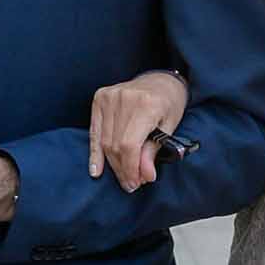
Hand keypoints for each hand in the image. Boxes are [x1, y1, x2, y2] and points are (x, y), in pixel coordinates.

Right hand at [88, 69, 188, 191]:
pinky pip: (94, 131)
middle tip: (131, 184)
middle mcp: (125, 98)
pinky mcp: (100, 98)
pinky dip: (95, 152)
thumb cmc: (169, 103)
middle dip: (123, 169)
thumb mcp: (170, 127)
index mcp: (146, 104)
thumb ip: (154, 151)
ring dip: (113, 164)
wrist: (162, 79)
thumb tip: (145, 176)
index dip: (131, 168)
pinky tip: (96, 170)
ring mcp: (109, 96)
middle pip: (116, 144)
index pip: (129, 145)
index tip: (136, 183)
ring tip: (123, 177)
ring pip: (105, 141)